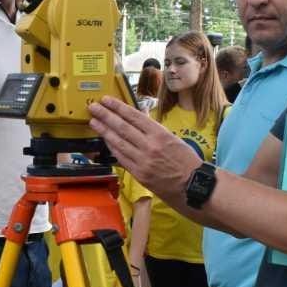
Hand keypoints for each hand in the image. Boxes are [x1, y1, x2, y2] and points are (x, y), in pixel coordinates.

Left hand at [89, 97, 203, 200]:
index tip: (106, 100)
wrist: (193, 186)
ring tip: (94, 121)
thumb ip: (154, 129)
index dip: (118, 107)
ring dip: (104, 131)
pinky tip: (105, 140)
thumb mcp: (173, 139)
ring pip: (119, 142)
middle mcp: (150, 146)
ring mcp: (143, 161)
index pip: (135, 117)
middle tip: (93, 107)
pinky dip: (112, 148)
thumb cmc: (187, 162)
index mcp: (161, 134)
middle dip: (106, 116)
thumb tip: (140, 116)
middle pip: (123, 128)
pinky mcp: (139, 174)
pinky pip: (121, 158)